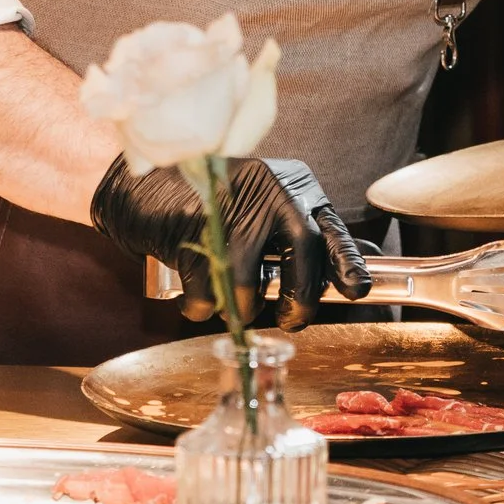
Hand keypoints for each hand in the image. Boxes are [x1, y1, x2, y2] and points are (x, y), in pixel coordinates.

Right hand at [91, 157, 372, 328]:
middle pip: (302, 249)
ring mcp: (227, 205)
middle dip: (300, 299)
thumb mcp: (261, 209)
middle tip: (292, 320)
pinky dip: (201, 307)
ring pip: (249, 281)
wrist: (145, 184)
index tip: (358, 291)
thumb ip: (294, 239)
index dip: (347, 262)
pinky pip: (205, 292)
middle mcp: (266, 189)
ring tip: (230, 303)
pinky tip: (196, 296)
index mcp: (290, 186)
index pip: (328, 227)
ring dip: (241, 308)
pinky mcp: (188, 226)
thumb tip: (339, 280)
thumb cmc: (211, 204)